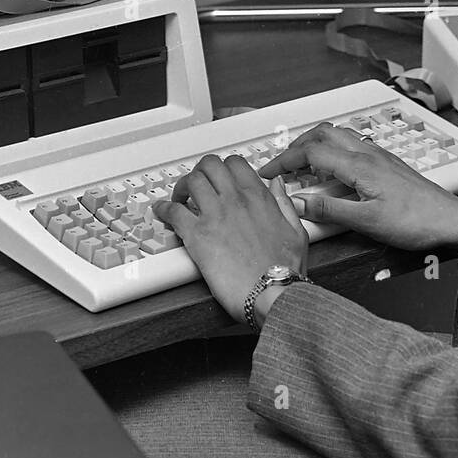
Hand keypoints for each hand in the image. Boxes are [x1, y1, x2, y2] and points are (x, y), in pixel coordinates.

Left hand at [153, 155, 307, 324]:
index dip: (224, 168)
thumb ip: (284, 203)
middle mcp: (236, 200)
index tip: (219, 179)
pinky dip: (164, 209)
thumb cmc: (285, 270)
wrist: (272, 292)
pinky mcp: (198, 236)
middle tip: (197, 184)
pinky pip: (173, 211)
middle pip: (210, 165)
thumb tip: (277, 185)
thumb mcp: (296, 231)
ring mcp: (215, 215)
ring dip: (182, 186)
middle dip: (200, 171)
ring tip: (179, 197)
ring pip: (191, 181)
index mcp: (259, 198)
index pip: (235, 164)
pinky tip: (162, 211)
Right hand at [258, 122, 457, 251]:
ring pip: (337, 135)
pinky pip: (350, 145)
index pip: (311, 151)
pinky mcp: (386, 162)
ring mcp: (378, 155)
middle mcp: (368, 153)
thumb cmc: (415, 222)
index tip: (268, 172)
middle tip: (280, 165)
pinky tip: (331, 170)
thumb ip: (329, 210)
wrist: (448, 220)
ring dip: (314, 144)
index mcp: (359, 165)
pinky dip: (331, 150)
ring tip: (301, 165)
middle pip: (322, 133)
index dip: (284, 160)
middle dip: (296, 145)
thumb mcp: (366, 222)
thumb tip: (298, 201)